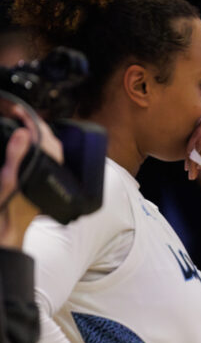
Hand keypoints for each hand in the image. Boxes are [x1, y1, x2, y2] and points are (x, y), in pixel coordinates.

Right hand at [0, 126, 39, 247]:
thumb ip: (17, 155)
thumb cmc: (7, 207)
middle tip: (21, 115)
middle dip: (37, 126)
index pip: (44, 139)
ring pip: (50, 153)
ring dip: (39, 137)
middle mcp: (51, 175)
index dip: (32, 122)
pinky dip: (38, 150)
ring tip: (24, 126)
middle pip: (51, 144)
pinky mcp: (42, 184)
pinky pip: (46, 162)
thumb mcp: (7, 179)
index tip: (20, 111)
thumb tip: (26, 133)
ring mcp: (48, 179)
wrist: (7, 231)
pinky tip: (29, 146)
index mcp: (44, 170)